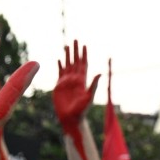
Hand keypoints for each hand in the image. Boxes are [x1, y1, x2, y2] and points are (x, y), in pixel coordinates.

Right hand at [53, 40, 99, 159]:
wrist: (70, 119)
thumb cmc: (81, 111)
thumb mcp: (89, 97)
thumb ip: (94, 85)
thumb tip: (100, 73)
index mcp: (82, 81)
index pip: (83, 64)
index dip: (84, 55)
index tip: (84, 45)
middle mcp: (75, 79)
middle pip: (75, 62)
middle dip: (75, 51)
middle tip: (75, 40)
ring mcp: (67, 82)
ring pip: (67, 65)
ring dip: (67, 56)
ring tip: (66, 45)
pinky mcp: (59, 86)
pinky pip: (59, 72)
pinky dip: (59, 65)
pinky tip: (59, 59)